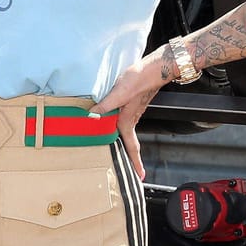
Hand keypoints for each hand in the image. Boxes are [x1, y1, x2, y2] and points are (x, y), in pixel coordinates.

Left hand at [92, 49, 166, 179]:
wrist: (153, 69)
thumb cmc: (138, 80)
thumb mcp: (119, 92)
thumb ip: (105, 105)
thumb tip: (91, 115)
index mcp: (127, 121)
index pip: (132, 147)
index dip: (135, 162)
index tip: (140, 176)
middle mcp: (131, 120)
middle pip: (131, 144)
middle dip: (132, 159)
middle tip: (134, 172)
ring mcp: (132, 113)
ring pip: (128, 134)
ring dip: (127, 146)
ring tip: (124, 155)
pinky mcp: (131, 105)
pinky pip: (126, 124)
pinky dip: (123, 132)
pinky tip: (116, 127)